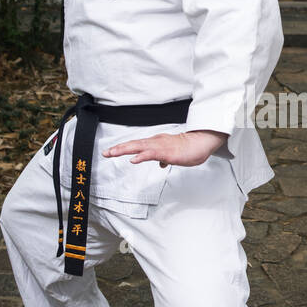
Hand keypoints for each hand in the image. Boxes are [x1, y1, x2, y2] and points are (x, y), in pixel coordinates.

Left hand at [102, 130, 226, 167]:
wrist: (200, 144)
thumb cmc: (188, 149)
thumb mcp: (173, 155)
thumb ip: (164, 158)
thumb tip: (161, 164)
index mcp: (156, 142)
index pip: (136, 144)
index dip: (123, 147)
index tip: (111, 151)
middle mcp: (155, 142)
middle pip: (133, 144)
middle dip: (119, 148)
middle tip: (106, 153)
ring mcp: (160, 146)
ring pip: (139, 147)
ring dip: (125, 150)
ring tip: (113, 153)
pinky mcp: (166, 152)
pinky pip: (151, 154)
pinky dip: (141, 156)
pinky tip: (133, 159)